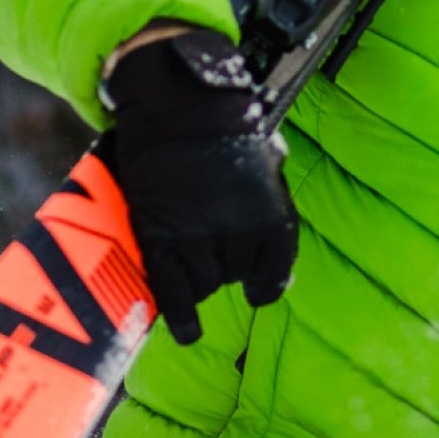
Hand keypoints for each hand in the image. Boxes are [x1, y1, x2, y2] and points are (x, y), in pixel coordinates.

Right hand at [102, 26, 296, 343]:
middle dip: (229, 266)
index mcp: (272, 215)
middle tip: (215, 242)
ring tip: (194, 255)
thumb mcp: (269, 167)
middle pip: (235, 277)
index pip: (274, 271)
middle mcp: (238, 233)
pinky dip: (180, 315)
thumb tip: (279, 271)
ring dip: (202, 279)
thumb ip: (273, 214)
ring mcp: (196, 238)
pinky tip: (187, 331)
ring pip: (205, 286)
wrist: (179, 106)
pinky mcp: (159, 239)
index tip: (259, 289)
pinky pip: (172, 291)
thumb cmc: (229, 129)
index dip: (266, 283)